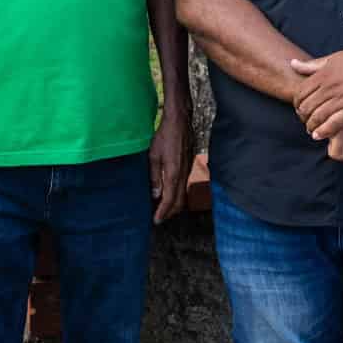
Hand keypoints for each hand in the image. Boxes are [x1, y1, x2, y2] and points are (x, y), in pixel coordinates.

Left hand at [148, 105, 191, 223]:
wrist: (180, 122)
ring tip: (162, 209)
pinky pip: (184, 186)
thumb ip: (155, 176)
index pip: (169, 200)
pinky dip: (177, 195)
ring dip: (174, 205)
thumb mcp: (153, 156)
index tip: (156, 221)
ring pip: (183, 195)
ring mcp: (188, 170)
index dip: (162, 212)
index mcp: (173, 173)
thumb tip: (156, 194)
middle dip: (169, 213)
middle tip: (158, 218)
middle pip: (179, 202)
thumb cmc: (164, 136)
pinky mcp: (189, 166)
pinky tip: (169, 193)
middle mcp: (183, 175)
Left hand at [291, 48, 342, 139]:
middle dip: (302, 116)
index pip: (301, 93)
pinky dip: (324, 131)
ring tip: (311, 130)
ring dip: (311, 126)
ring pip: (318, 117)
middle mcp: (330, 88)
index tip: (299, 108)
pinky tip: (319, 135)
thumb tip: (292, 63)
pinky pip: (334, 124)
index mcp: (323, 75)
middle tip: (304, 121)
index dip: (296, 103)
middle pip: (307, 107)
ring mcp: (341, 99)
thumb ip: (312, 65)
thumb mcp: (333, 58)